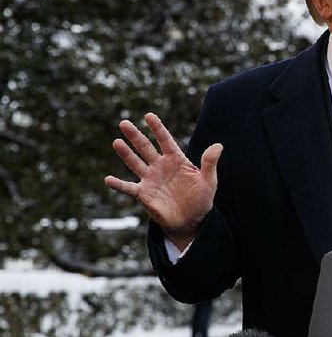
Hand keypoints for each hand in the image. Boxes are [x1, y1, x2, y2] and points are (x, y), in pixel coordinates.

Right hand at [104, 113, 221, 248]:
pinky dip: (118, 184)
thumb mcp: (209, 180)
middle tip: (124, 123)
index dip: (158, 128)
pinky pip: (129, 187)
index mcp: (176, 160)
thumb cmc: (201, 198)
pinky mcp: (144, 194)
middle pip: (145, 148)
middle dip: (135, 136)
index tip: (149, 115)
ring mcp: (150, 179)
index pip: (165, 140)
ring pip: (135, 163)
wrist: (192, 220)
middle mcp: (160, 166)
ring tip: (116, 142)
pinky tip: (108, 179)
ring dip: (125, 154)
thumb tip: (218, 145)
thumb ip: (210, 163)